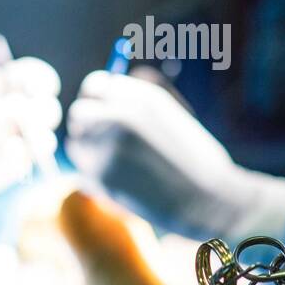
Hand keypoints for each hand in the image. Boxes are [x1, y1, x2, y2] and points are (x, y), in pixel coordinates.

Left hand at [0, 57, 61, 234]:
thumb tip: (20, 105)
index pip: (21, 77)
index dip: (37, 77)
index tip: (44, 84)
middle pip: (36, 108)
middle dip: (44, 109)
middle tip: (39, 114)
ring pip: (35, 139)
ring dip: (41, 138)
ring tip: (34, 138)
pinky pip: (18, 167)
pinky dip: (23, 160)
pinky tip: (15, 153)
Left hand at [65, 71, 284, 242]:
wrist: (208, 199)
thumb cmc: (196, 160)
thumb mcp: (172, 115)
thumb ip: (138, 102)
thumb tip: (103, 94)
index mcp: (141, 97)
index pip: (95, 85)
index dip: (96, 100)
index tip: (102, 113)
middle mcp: (121, 115)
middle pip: (79, 112)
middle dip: (87, 127)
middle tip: (103, 143)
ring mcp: (107, 145)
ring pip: (76, 143)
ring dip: (89, 153)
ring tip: (120, 166)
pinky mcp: (102, 175)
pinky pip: (84, 171)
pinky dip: (96, 177)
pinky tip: (123, 183)